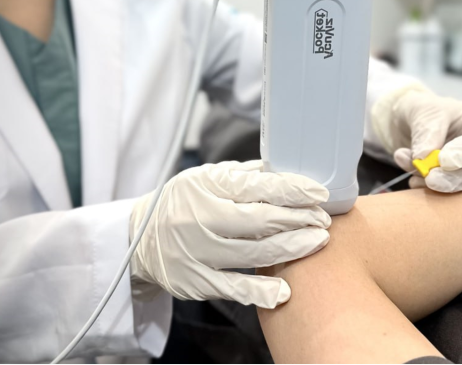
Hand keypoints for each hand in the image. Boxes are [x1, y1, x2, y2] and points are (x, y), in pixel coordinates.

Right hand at [129, 160, 330, 308]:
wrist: (138, 239)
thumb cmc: (182, 203)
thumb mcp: (205, 178)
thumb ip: (243, 176)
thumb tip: (285, 169)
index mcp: (206, 187)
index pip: (257, 187)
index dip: (292, 190)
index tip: (319, 193)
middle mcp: (200, 219)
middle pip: (259, 221)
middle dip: (298, 220)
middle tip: (324, 220)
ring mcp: (196, 253)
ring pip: (252, 254)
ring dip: (291, 249)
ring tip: (317, 242)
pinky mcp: (194, 281)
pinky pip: (232, 288)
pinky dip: (259, 291)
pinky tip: (284, 290)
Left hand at [372, 85, 461, 191]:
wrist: (413, 125)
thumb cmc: (427, 111)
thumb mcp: (423, 111)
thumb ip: (426, 132)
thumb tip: (423, 157)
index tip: (444, 161)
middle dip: (455, 177)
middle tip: (429, 179)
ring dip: (437, 182)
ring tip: (409, 166)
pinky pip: (450, 194)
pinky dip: (428, 187)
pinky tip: (413, 178)